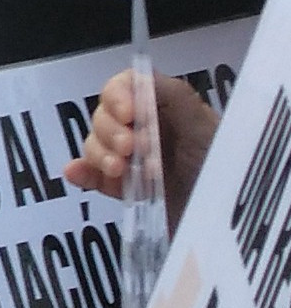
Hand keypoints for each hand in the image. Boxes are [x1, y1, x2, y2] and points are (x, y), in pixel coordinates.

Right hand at [62, 66, 216, 227]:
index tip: (127, 115)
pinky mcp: (123, 190)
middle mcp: (147, 131)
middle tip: (131, 151)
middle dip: (111, 131)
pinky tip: (78, 174)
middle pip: (105, 115)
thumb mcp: (206, 128)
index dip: (118, 95)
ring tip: (119, 171)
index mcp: (168, 110)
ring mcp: (133, 161)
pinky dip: (81, 173)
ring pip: (94, 144)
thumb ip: (175, 97)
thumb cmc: (226, 175)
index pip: (128, 86)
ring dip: (99, 154)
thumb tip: (137, 80)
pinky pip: (91, 176)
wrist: (228, 228)